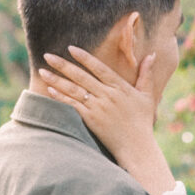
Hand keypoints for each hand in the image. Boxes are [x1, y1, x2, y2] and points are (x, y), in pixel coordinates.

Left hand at [35, 46, 173, 191]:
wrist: (137, 146)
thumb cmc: (142, 121)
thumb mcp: (147, 95)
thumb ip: (146, 74)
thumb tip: (152, 55)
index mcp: (120, 87)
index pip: (99, 68)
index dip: (84, 57)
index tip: (70, 48)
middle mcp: (107, 95)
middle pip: (81, 76)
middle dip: (63, 65)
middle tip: (47, 55)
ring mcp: (98, 107)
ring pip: (74, 90)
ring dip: (57, 80)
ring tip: (43, 71)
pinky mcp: (91, 120)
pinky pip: (73, 106)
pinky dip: (61, 97)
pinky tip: (50, 90)